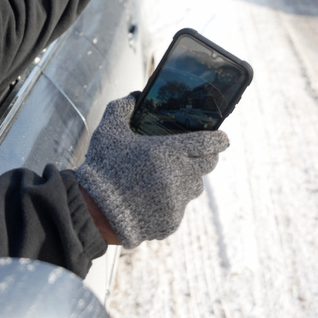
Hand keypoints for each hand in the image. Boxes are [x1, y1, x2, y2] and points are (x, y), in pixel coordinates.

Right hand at [74, 93, 228, 247]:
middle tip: (194, 154)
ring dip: (187, 179)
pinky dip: (171, 201)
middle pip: (208, 165)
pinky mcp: (172, 221)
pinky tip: (152, 197)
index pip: (208, 143)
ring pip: (195, 186)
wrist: (94, 213)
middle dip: (205, 157)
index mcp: (168, 152)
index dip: (219, 140)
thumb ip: (123, 108)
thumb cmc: (102, 168)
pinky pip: (180, 207)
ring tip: (167, 176)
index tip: (223, 138)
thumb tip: (137, 96)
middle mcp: (178, 177)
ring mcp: (176, 202)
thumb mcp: (108, 131)